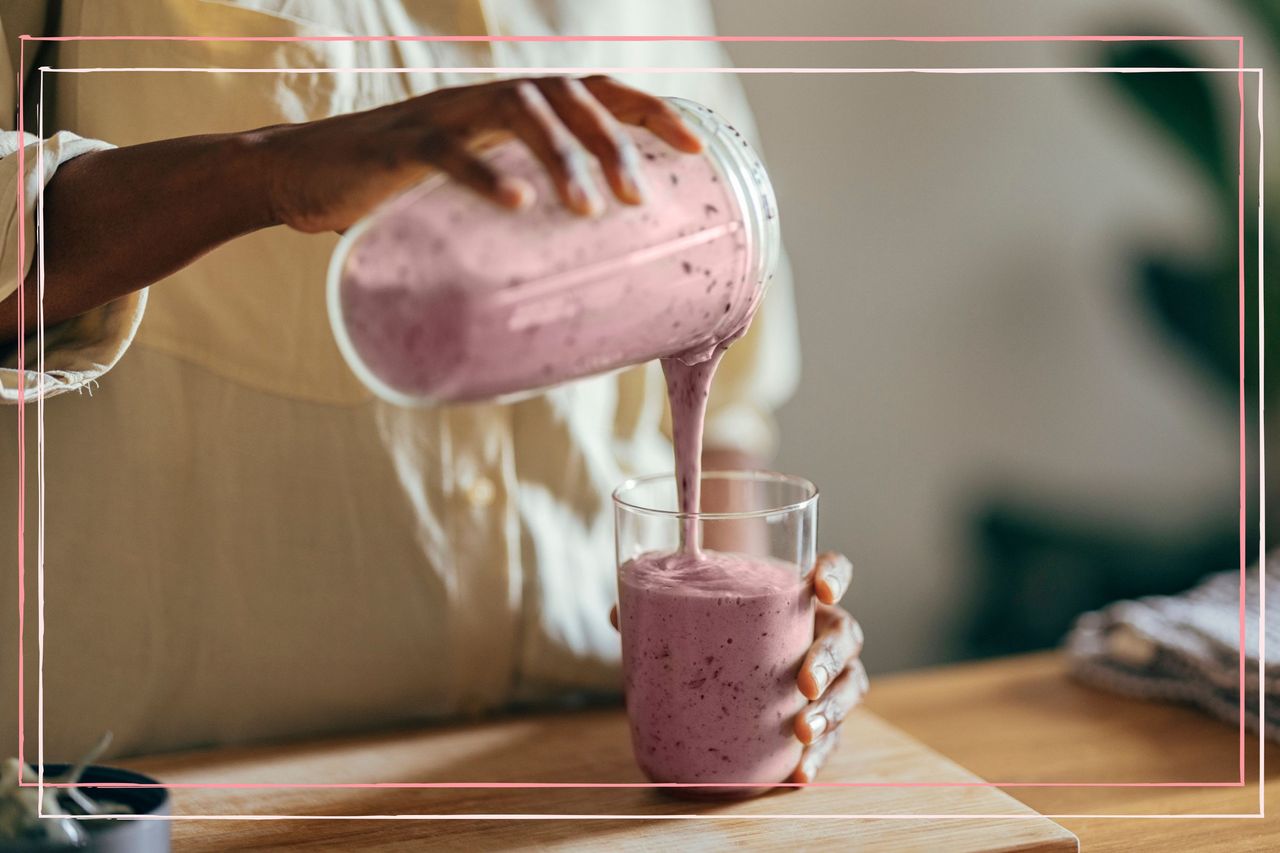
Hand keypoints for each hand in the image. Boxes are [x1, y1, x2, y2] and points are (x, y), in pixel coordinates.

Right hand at [251, 75, 703, 232]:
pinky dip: (486, 173)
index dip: (648, 111)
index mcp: (512, 109)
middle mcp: (486, 97)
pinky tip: (519, 203)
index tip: (696, 148)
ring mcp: (443, 115)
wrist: (302, 176)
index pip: (594, 90)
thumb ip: (522, 218)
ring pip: (519, 111)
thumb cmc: (400, 196)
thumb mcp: (475, 198)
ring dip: (563, 157)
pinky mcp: (400, 145)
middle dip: (614, 143)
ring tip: (590, 211)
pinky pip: (449, 150)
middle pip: (568, 95)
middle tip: (638, 202)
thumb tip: (582, 279)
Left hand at [607, 551, 865, 784]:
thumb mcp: (692, 610)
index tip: (819, 588)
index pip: (832, 569)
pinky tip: (799, 774)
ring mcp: (827, 674)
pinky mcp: (821, 714)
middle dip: (830, 659)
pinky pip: (833, 736)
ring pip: (851, 686)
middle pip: (846, 635)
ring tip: (804, 731)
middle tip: (804, 682)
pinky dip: (820, 755)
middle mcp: (820, 629)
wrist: (727, 661)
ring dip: (833, 710)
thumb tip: (617, 614)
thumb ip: (660, 606)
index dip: (833, 574)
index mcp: (796, 593)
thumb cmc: (717, 625)